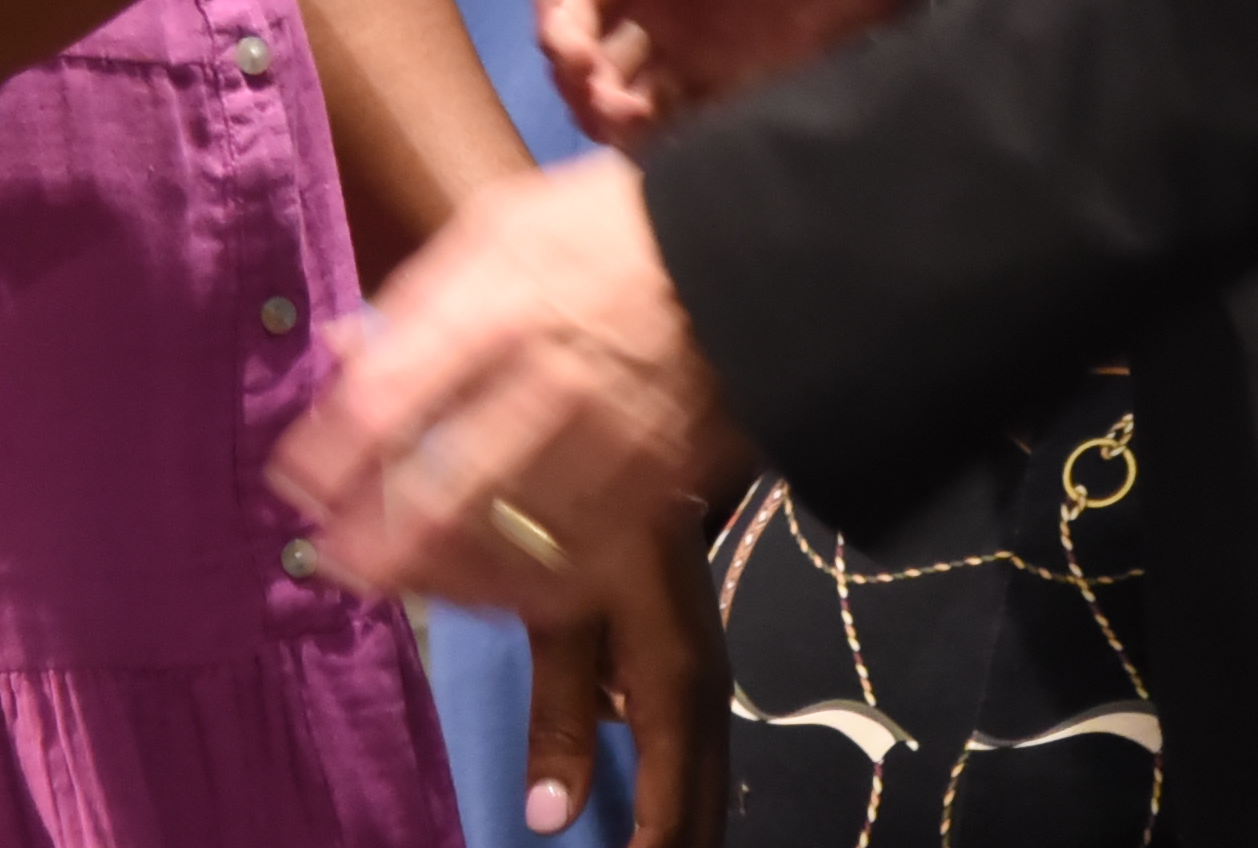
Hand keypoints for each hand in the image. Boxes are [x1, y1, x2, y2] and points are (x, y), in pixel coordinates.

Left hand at [269, 154, 743, 616]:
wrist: (750, 255)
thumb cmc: (608, 226)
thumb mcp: (502, 225)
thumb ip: (418, 296)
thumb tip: (338, 346)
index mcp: (497, 306)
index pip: (388, 401)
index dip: (331, 457)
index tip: (293, 486)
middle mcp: (547, 383)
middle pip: (440, 493)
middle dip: (372, 543)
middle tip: (331, 563)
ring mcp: (607, 446)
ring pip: (507, 543)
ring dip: (439, 574)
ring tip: (396, 580)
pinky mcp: (657, 490)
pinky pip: (578, 567)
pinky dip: (522, 589)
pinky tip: (488, 589)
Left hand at [528, 515, 727, 843]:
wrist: (653, 447)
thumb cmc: (595, 527)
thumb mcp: (562, 621)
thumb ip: (560, 719)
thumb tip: (550, 820)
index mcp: (676, 693)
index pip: (673, 816)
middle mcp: (706, 699)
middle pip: (705, 810)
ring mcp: (708, 683)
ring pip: (707, 784)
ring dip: (680, 829)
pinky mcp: (696, 668)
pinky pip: (696, 754)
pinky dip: (678, 796)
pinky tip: (647, 816)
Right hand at [539, 0, 922, 147]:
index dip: (562, 17)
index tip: (577, 55)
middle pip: (576, 45)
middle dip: (577, 82)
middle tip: (617, 110)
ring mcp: (683, 37)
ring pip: (610, 92)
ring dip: (608, 119)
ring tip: (643, 131)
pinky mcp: (722, 79)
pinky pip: (667, 125)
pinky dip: (654, 144)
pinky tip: (675, 152)